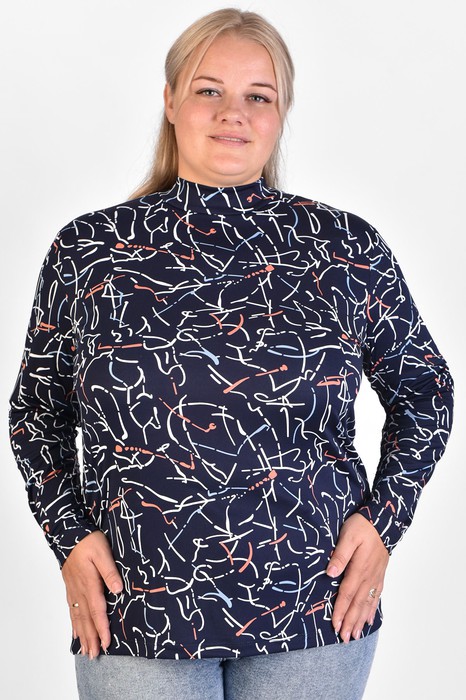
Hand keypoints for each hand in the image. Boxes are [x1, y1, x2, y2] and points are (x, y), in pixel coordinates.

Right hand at [62, 530, 122, 658]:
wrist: (68, 534)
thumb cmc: (88, 541)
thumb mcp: (103, 552)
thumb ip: (110, 571)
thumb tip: (118, 590)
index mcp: (90, 583)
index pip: (97, 610)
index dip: (102, 628)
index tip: (107, 643)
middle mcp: (80, 590)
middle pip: (86, 619)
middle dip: (91, 638)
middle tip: (95, 655)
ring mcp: (74, 590)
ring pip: (78, 617)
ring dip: (83, 635)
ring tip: (86, 650)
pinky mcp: (71, 587)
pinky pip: (72, 610)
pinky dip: (74, 624)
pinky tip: (76, 633)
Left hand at [326, 513, 388, 642]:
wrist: (383, 521)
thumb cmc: (362, 526)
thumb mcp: (348, 536)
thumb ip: (340, 555)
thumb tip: (330, 573)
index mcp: (358, 569)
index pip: (347, 594)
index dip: (340, 610)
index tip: (335, 625)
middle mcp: (368, 577)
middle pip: (357, 604)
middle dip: (350, 621)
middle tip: (344, 638)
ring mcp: (375, 577)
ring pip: (367, 603)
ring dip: (360, 620)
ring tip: (355, 635)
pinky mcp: (379, 575)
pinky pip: (376, 596)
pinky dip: (372, 610)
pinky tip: (369, 619)